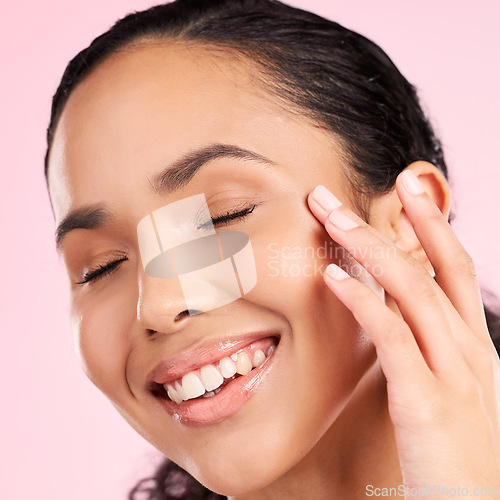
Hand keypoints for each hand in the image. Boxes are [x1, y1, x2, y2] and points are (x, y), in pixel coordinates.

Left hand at [307, 170, 499, 491]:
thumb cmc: (449, 455)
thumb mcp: (442, 389)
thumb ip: (419, 348)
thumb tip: (384, 312)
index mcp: (473, 345)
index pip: (454, 268)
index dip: (431, 224)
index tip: (405, 188)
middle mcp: (470, 350)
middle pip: (431, 266)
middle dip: (394, 220)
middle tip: (343, 192)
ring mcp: (454, 374)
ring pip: (412, 290)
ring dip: (368, 247)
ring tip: (329, 216)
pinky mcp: (427, 402)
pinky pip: (393, 337)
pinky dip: (363, 302)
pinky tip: (333, 278)